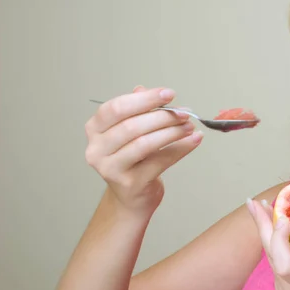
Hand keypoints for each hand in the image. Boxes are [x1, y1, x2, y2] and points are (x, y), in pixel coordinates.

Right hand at [84, 86, 203, 214]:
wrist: (131, 196)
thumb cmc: (133, 159)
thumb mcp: (132, 131)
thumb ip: (141, 111)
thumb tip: (157, 94)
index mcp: (95, 130)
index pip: (116, 108)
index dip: (144, 99)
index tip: (169, 94)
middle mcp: (97, 150)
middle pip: (132, 126)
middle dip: (163, 116)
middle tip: (184, 112)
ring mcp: (111, 169)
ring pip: (145, 143)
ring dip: (172, 132)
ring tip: (189, 126)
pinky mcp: (131, 183)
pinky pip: (160, 161)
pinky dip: (181, 148)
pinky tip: (194, 140)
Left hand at [247, 198, 289, 289]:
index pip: (287, 266)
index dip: (279, 240)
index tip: (285, 218)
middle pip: (271, 256)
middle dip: (261, 226)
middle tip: (255, 202)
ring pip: (270, 262)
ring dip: (265, 235)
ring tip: (262, 209)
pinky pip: (274, 269)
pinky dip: (273, 248)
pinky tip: (275, 235)